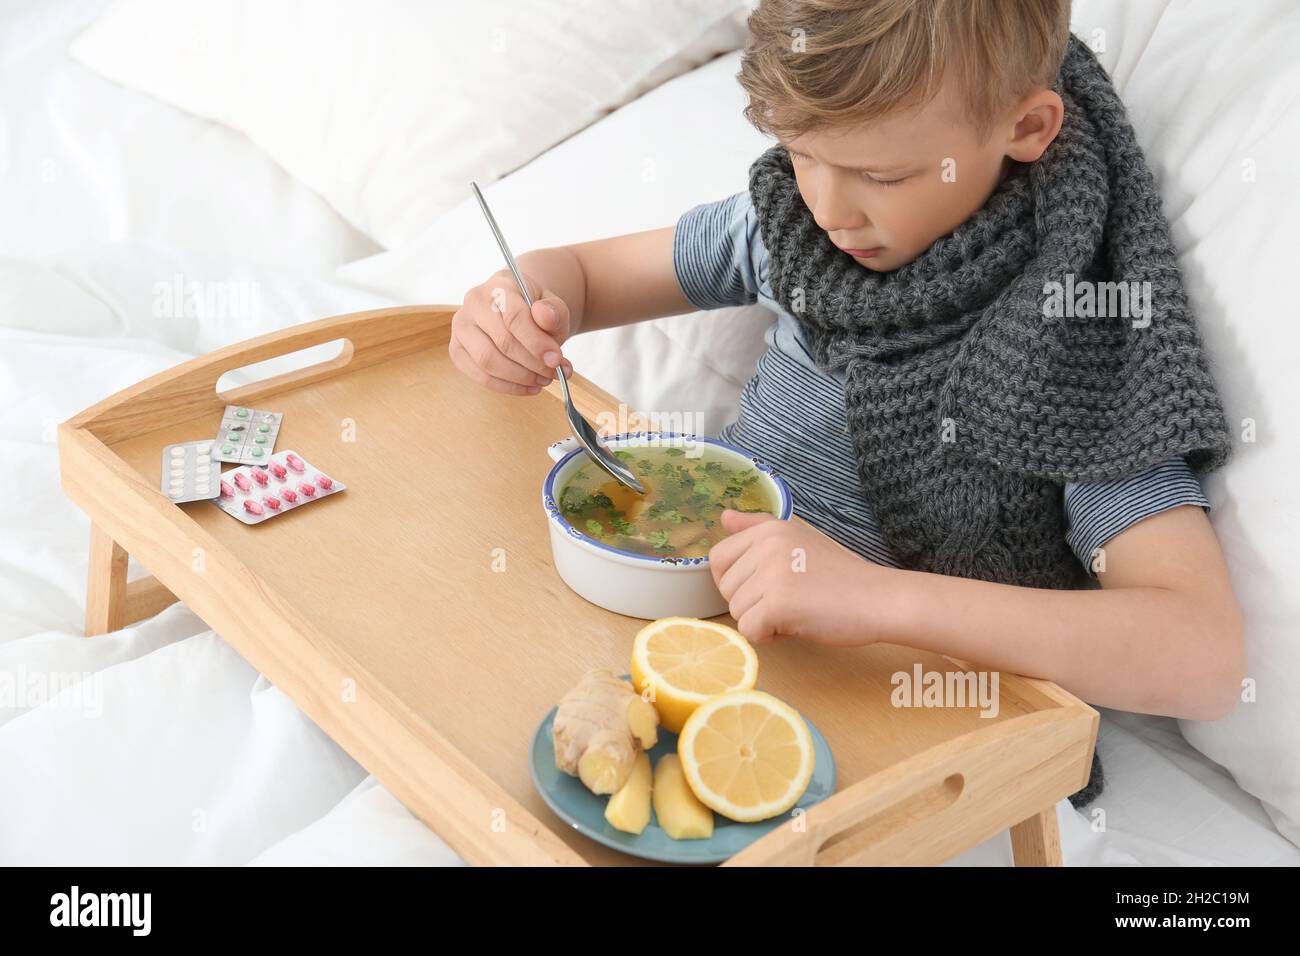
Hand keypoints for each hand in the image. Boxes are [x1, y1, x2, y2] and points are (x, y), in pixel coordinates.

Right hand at [449, 268, 573, 394]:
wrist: (519, 313)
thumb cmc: (535, 312)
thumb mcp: (553, 307)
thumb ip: (554, 312)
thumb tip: (546, 318)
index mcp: (499, 286)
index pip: (514, 317)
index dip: (536, 343)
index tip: (556, 360)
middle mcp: (474, 303)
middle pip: (502, 342)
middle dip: (532, 364)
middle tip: (552, 373)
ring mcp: (461, 327)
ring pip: (487, 361)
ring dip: (520, 378)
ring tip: (542, 380)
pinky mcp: (457, 350)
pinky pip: (480, 375)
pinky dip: (507, 386)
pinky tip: (528, 386)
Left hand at [707, 509, 899, 646]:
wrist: (877, 599)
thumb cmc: (840, 575)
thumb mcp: (798, 539)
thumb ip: (757, 527)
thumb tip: (724, 516)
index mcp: (769, 529)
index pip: (719, 557)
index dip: (734, 581)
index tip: (761, 587)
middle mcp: (767, 546)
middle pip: (726, 588)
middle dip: (750, 603)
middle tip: (787, 601)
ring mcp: (772, 574)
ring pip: (737, 612)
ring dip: (761, 621)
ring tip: (795, 612)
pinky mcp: (779, 604)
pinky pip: (749, 631)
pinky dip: (768, 637)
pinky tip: (795, 626)